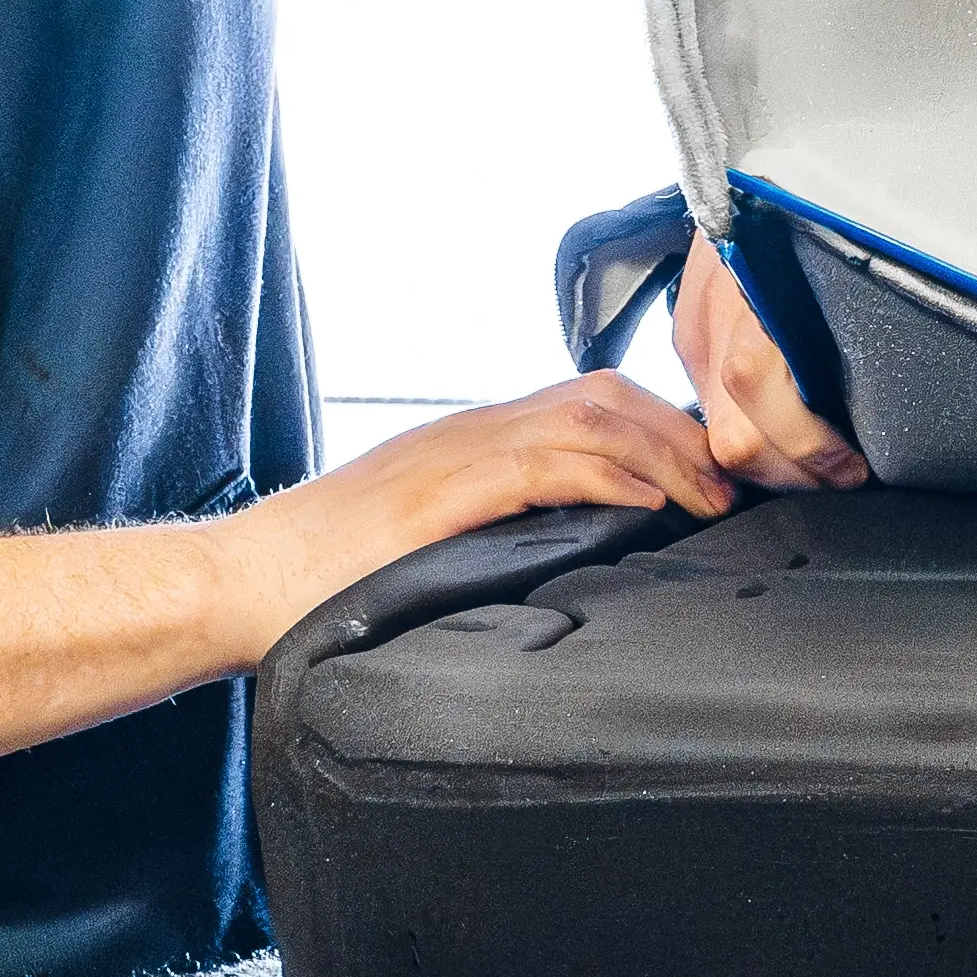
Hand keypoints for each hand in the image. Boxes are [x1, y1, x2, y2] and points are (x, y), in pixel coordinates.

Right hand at [219, 374, 733, 658]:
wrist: (241, 583)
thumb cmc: (328, 579)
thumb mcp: (432, 542)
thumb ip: (498, 532)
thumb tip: (580, 556)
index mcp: (474, 441)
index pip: (590, 402)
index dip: (665, 427)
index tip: (714, 472)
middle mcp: (472, 431)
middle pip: (603, 394)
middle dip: (683, 431)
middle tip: (735, 484)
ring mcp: (455, 455)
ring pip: (586, 414)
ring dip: (665, 451)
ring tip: (712, 496)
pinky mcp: (439, 493)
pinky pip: (542, 461)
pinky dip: (609, 473)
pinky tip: (650, 500)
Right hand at [673, 231, 866, 492]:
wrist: (760, 171)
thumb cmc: (810, 212)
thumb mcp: (837, 261)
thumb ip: (847, 328)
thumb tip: (880, 404)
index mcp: (753, 293)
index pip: (760, 390)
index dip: (811, 446)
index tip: (854, 464)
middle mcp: (712, 318)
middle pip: (735, 437)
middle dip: (793, 475)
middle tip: (839, 478)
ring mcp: (690, 330)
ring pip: (717, 435)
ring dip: (771, 465)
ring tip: (816, 466)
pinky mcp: (683, 336)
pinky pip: (709, 409)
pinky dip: (749, 433)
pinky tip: (782, 437)